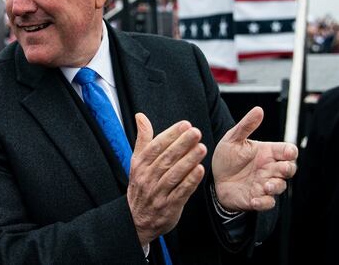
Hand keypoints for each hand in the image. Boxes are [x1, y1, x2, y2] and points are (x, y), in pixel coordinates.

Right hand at [127, 113, 206, 244]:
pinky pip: (180, 192)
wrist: (137, 220)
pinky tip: (200, 171)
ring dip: (188, 161)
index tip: (185, 124)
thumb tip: (140, 116)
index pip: (156, 146)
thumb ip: (143, 139)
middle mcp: (147, 178)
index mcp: (140, 165)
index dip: (171, 135)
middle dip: (182, 144)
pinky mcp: (169, 207)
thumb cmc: (141, 187)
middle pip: (166, 159)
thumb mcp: (137, 162)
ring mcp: (157, 193)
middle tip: (196, 132)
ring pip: (174, 175)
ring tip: (202, 148)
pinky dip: (190, 182)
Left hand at [211, 106, 297, 211]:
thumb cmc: (227, 158)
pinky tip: (255, 199)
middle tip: (281, 169)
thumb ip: (246, 126)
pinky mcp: (257, 198)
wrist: (214, 179)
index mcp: (268, 153)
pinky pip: (268, 203)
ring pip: (281, 186)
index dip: (291, 152)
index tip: (288, 152)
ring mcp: (265, 184)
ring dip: (276, 186)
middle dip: (288, 169)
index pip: (288, 151)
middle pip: (290, 169)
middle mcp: (269, 169)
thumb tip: (258, 110)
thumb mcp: (233, 139)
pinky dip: (264, 202)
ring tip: (266, 186)